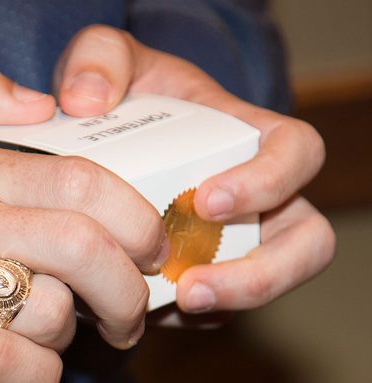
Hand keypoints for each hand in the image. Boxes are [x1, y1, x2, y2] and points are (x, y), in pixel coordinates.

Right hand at [0, 53, 167, 382]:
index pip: (87, 182)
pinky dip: (40, 379)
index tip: (145, 250)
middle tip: (128, 314)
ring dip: (74, 338)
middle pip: (88, 249)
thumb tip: (41, 100)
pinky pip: (13, 368)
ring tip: (55, 340)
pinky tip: (24, 373)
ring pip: (54, 313)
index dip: (137, 220)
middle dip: (131, 291)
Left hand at [53, 25, 334, 323]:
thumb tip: (87, 100)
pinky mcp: (196, 276)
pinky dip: (173, 316)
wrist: (93, 141)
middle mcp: (254, 197)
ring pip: (256, 289)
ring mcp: (229, 242)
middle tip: (194, 286)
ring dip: (218, 307)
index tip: (209, 199)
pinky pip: (204, 310)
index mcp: (248, 138)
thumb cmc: (116, 94)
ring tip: (163, 308)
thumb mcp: (103, 60)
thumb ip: (97, 57)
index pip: (298, 154)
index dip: (271, 181)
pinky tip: (127, 309)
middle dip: (260, 276)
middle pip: (303, 245)